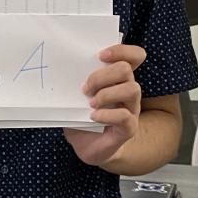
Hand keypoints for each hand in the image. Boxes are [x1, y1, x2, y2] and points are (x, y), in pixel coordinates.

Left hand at [64, 44, 144, 166]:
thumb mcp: (75, 97)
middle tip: (85, 89)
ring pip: (132, 89)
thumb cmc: (81, 118)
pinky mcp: (129, 127)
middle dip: (102, 76)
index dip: (121, 50)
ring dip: (106, 94)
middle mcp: (128, 91)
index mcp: (118, 79)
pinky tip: (93, 117)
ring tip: (90, 104)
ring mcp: (131, 109)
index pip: (134, 56)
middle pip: (126, 69)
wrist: (87, 146)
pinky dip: (106, 114)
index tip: (100, 55)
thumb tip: (62, 70)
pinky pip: (125, 116)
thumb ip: (74, 83)